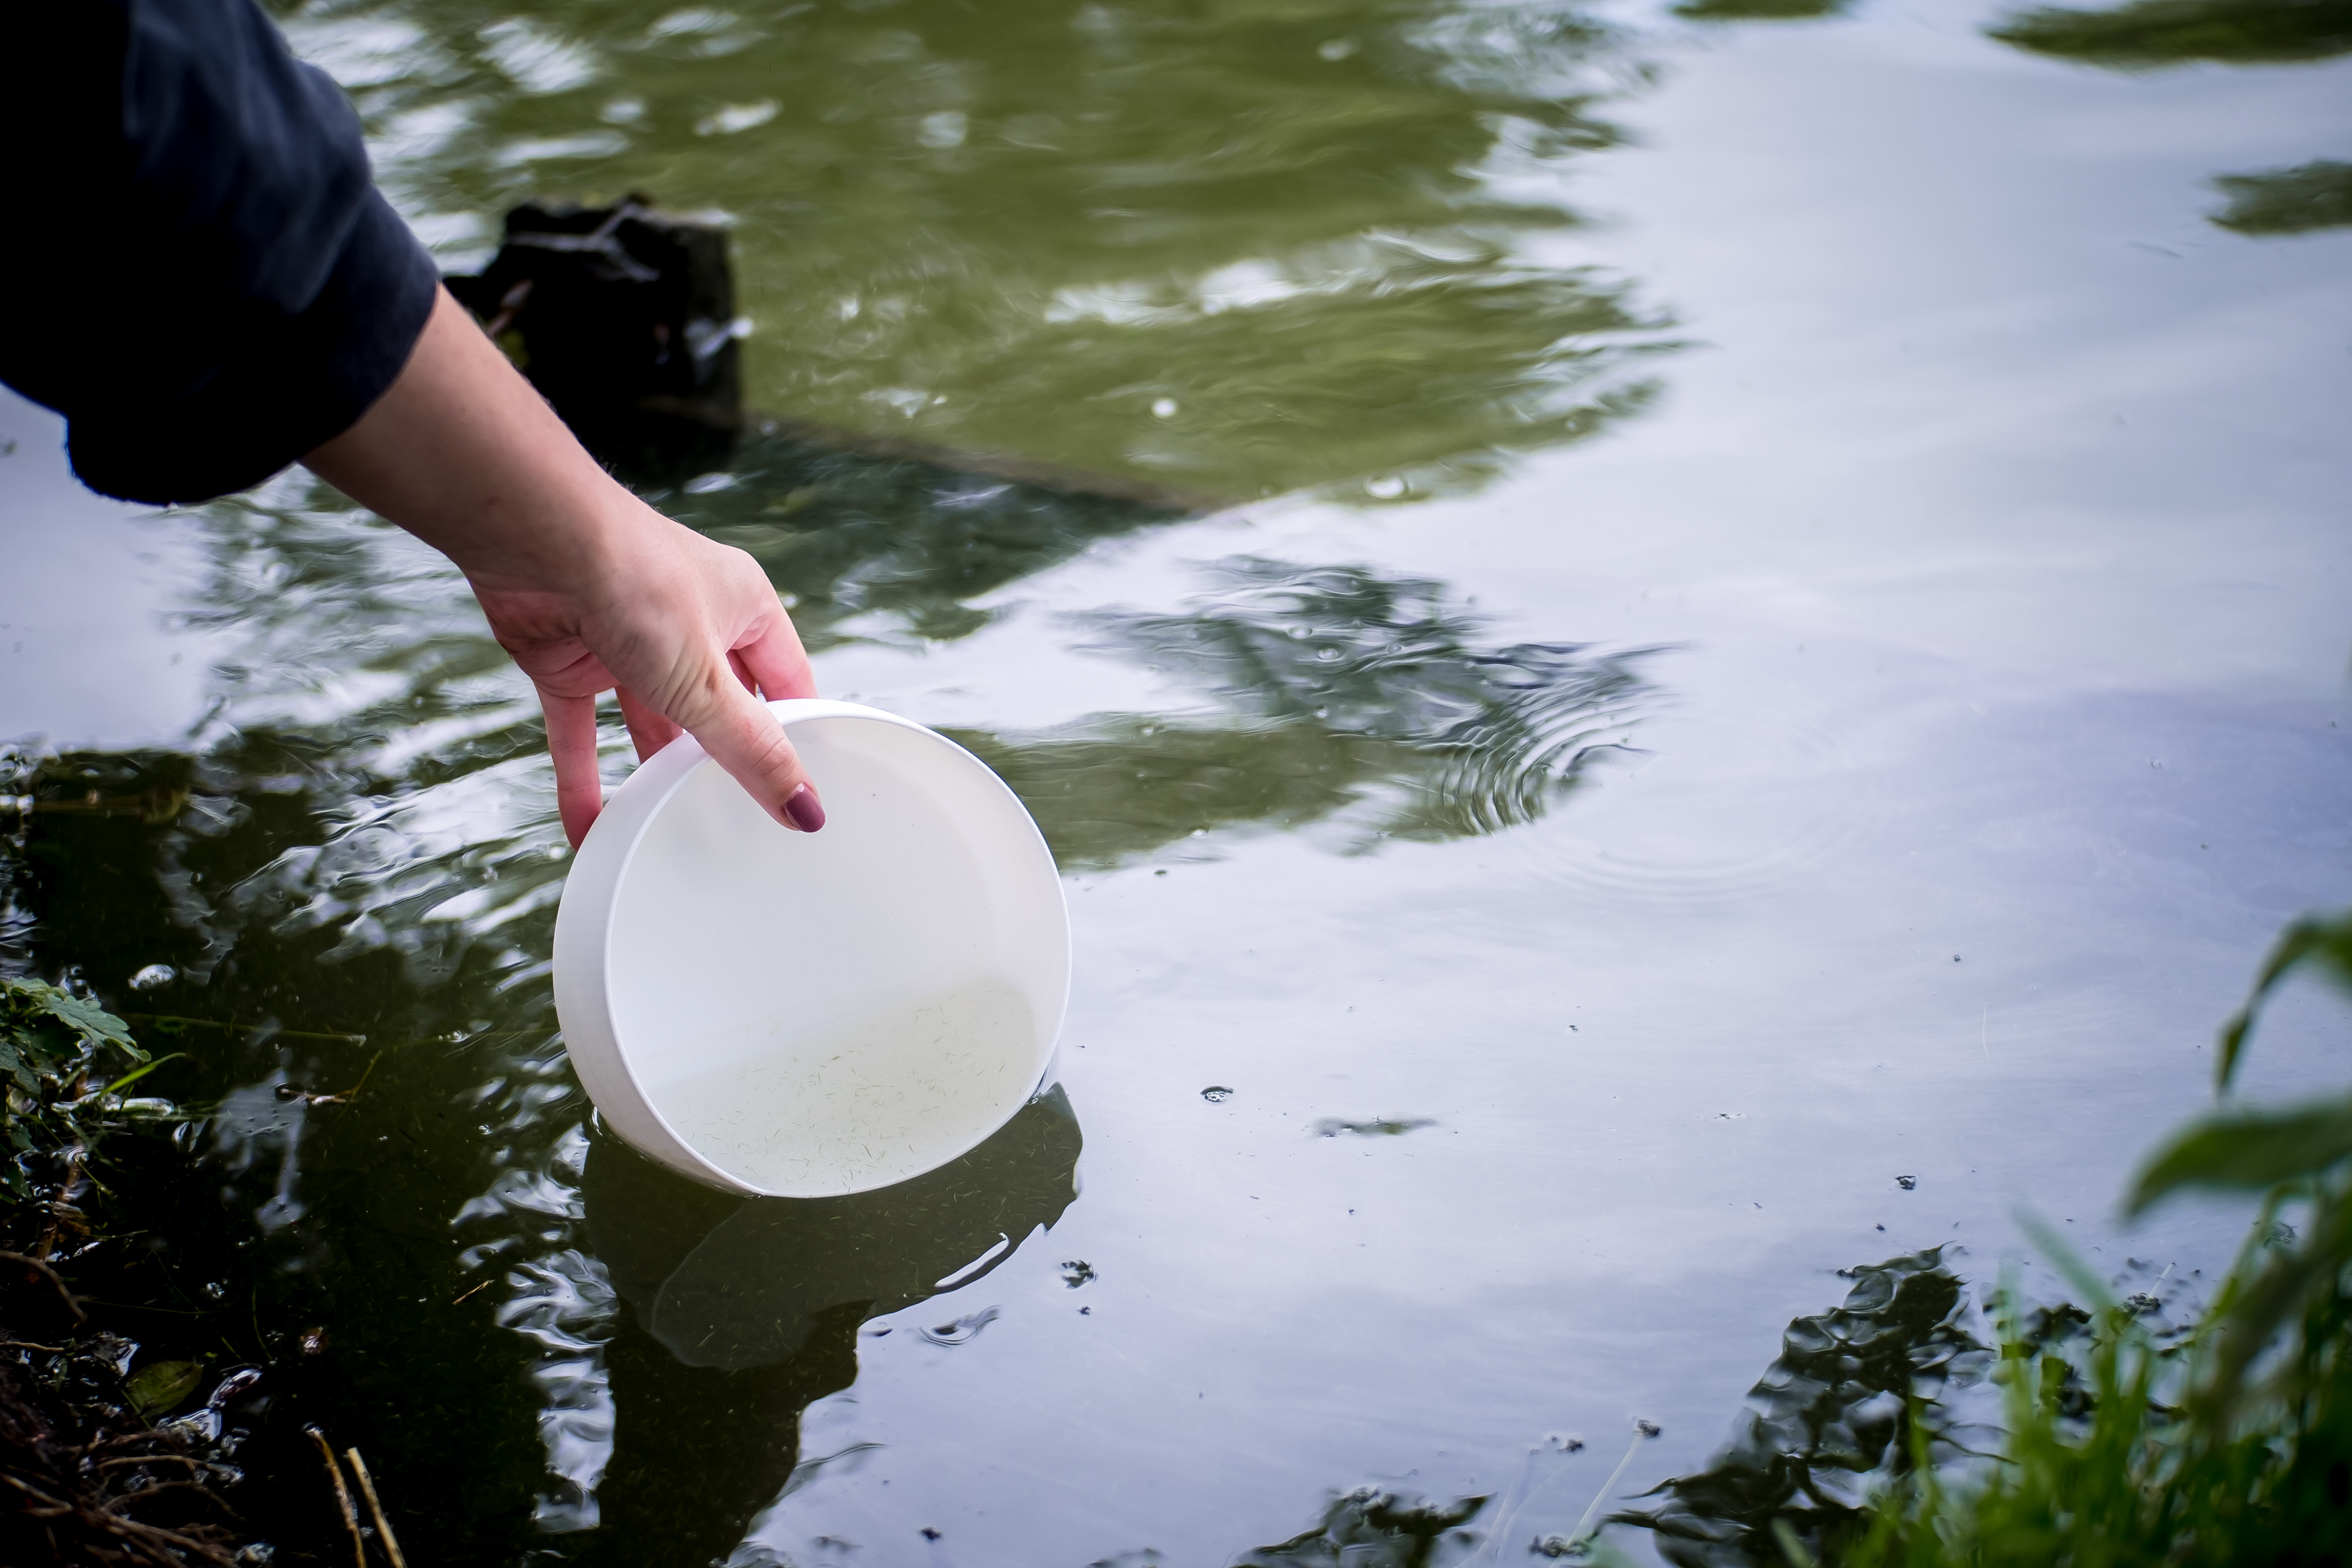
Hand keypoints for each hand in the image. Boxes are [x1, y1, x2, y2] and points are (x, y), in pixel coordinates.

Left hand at [303, 288, 824, 845]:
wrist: (535, 540)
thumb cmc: (635, 578)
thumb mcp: (708, 683)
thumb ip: (752, 750)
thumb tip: (804, 808)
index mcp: (744, 607)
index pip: (787, 684)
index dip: (794, 738)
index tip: (802, 795)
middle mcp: (690, 622)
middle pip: (717, 710)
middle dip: (720, 762)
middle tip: (737, 822)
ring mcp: (627, 642)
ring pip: (649, 724)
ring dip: (653, 776)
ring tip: (667, 832)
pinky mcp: (570, 662)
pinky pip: (583, 735)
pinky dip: (585, 780)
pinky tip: (590, 828)